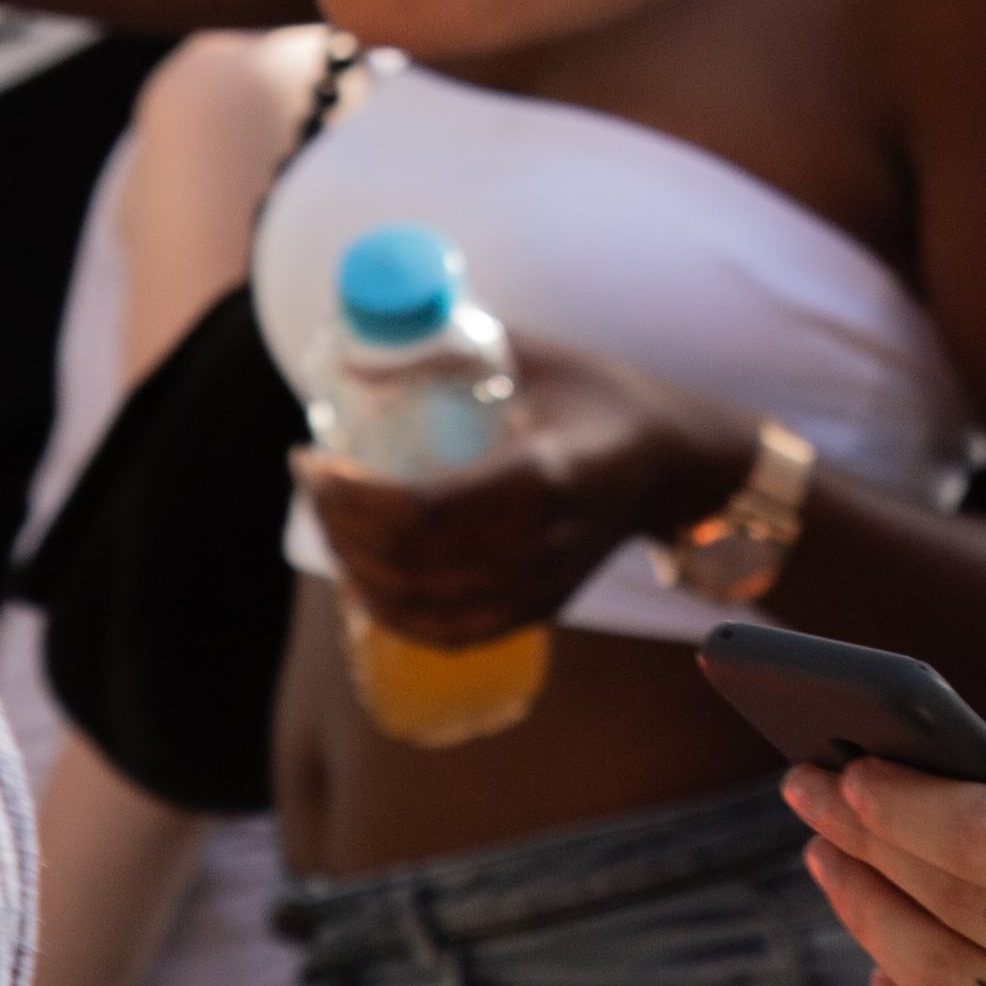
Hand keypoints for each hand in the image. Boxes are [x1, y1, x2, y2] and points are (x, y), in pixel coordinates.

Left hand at [294, 329, 746, 648]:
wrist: (674, 464)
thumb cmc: (605, 397)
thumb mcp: (534, 357)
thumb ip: (445, 354)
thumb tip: (351, 367)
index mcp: (542, 476)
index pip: (417, 510)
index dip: (346, 495)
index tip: (310, 459)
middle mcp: (540, 544)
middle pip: (406, 560)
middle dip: (336, 524)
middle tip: (312, 481)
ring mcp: (540, 585)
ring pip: (417, 604)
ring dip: (353, 567)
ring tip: (331, 522)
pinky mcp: (539, 608)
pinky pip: (446, 631)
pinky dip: (392, 613)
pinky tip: (364, 580)